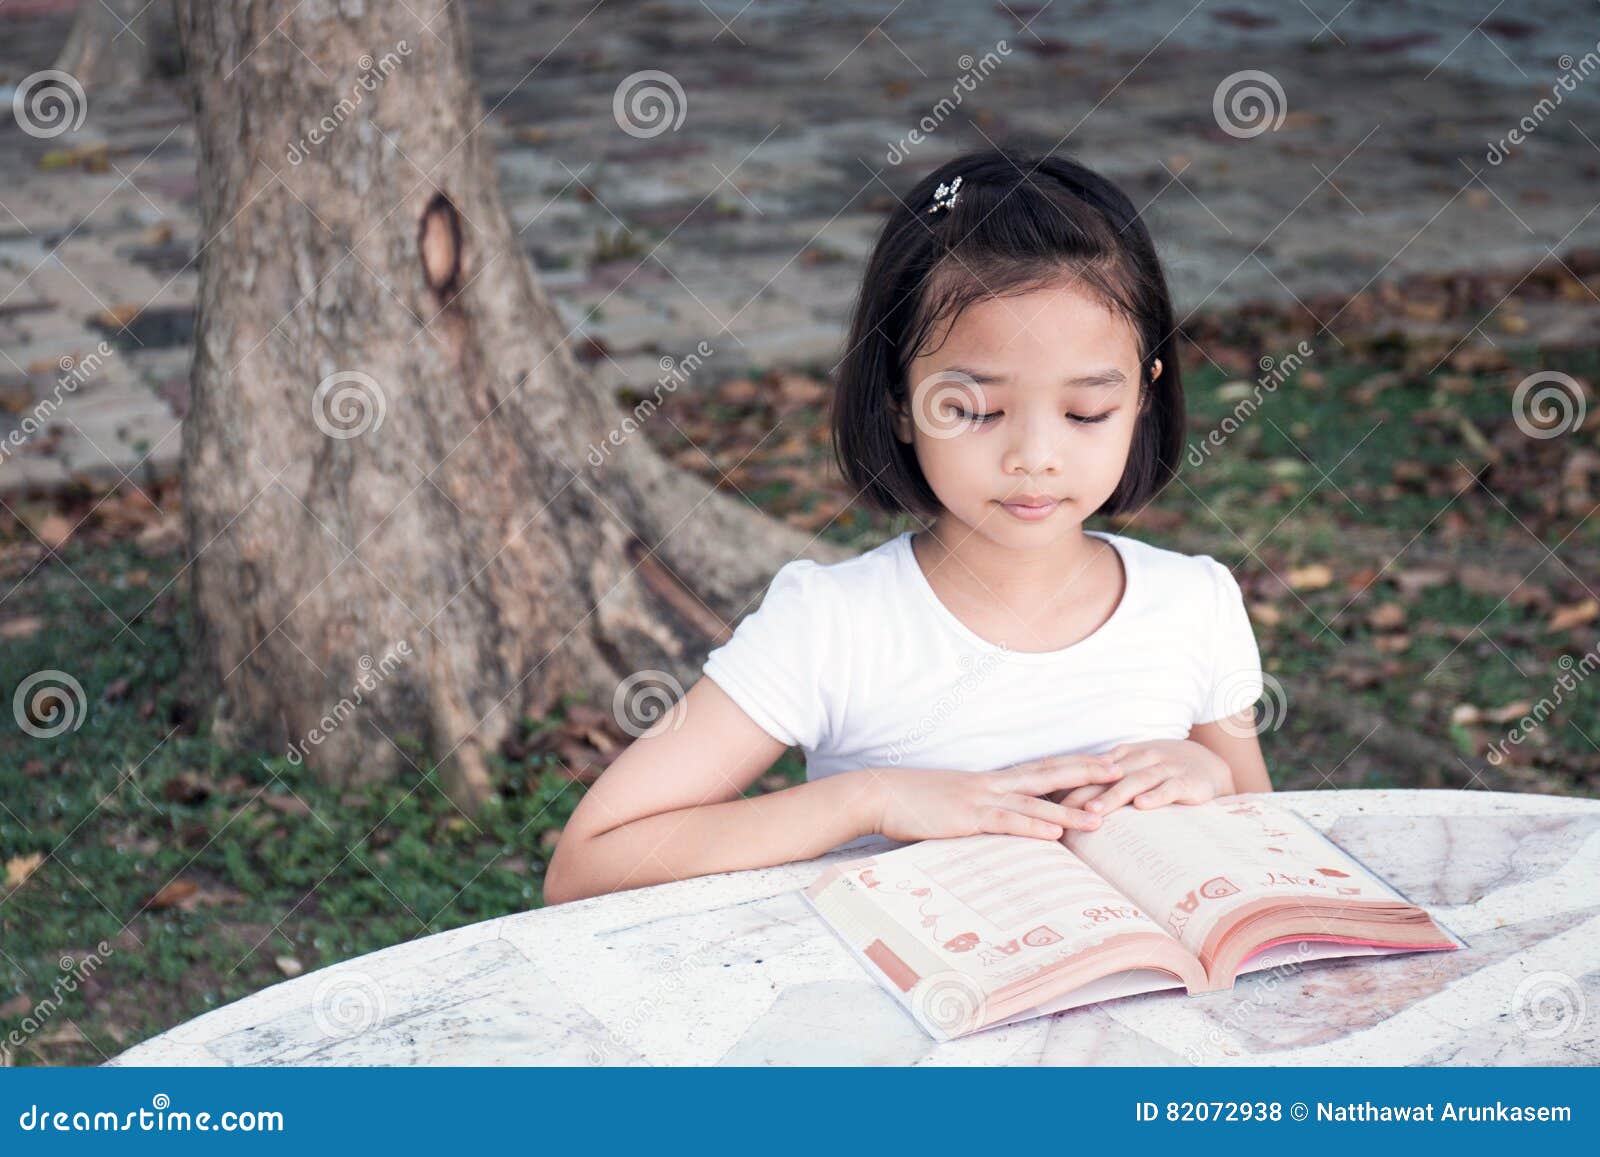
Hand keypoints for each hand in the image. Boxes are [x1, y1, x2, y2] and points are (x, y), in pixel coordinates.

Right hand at [863, 753, 1122, 843]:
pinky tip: (1054, 831)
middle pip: (1049, 774)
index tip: (1106, 761)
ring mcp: (981, 799)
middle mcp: (993, 784)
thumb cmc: (915, 801)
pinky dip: (1032, 825)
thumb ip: (983, 809)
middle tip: (1121, 769)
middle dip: (1086, 772)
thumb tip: (1003, 821)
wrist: (880, 795)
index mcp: (992, 781)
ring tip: (1102, 815)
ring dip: (1070, 809)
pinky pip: (1006, 821)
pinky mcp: (967, 817)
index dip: (1075, 764)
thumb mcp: (955, 802)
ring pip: (1035, 802)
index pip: (1042, 769)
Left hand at [1057, 739, 1231, 816]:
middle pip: (1109, 776)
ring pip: (1136, 781)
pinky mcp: (1187, 781)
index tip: (1050, 801)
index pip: (1094, 769)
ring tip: (1095, 811)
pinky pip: (1170, 788)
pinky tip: (1142, 806)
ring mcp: (1165, 768)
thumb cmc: (1162, 771)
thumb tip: (1063, 798)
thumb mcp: (1133, 769)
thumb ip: (1104, 781)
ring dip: (1114, 796)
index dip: (1072, 783)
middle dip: (1085, 792)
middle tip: (1064, 809)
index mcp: (1125, 756)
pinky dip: (1156, 796)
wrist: (1209, 765)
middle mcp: (1143, 759)